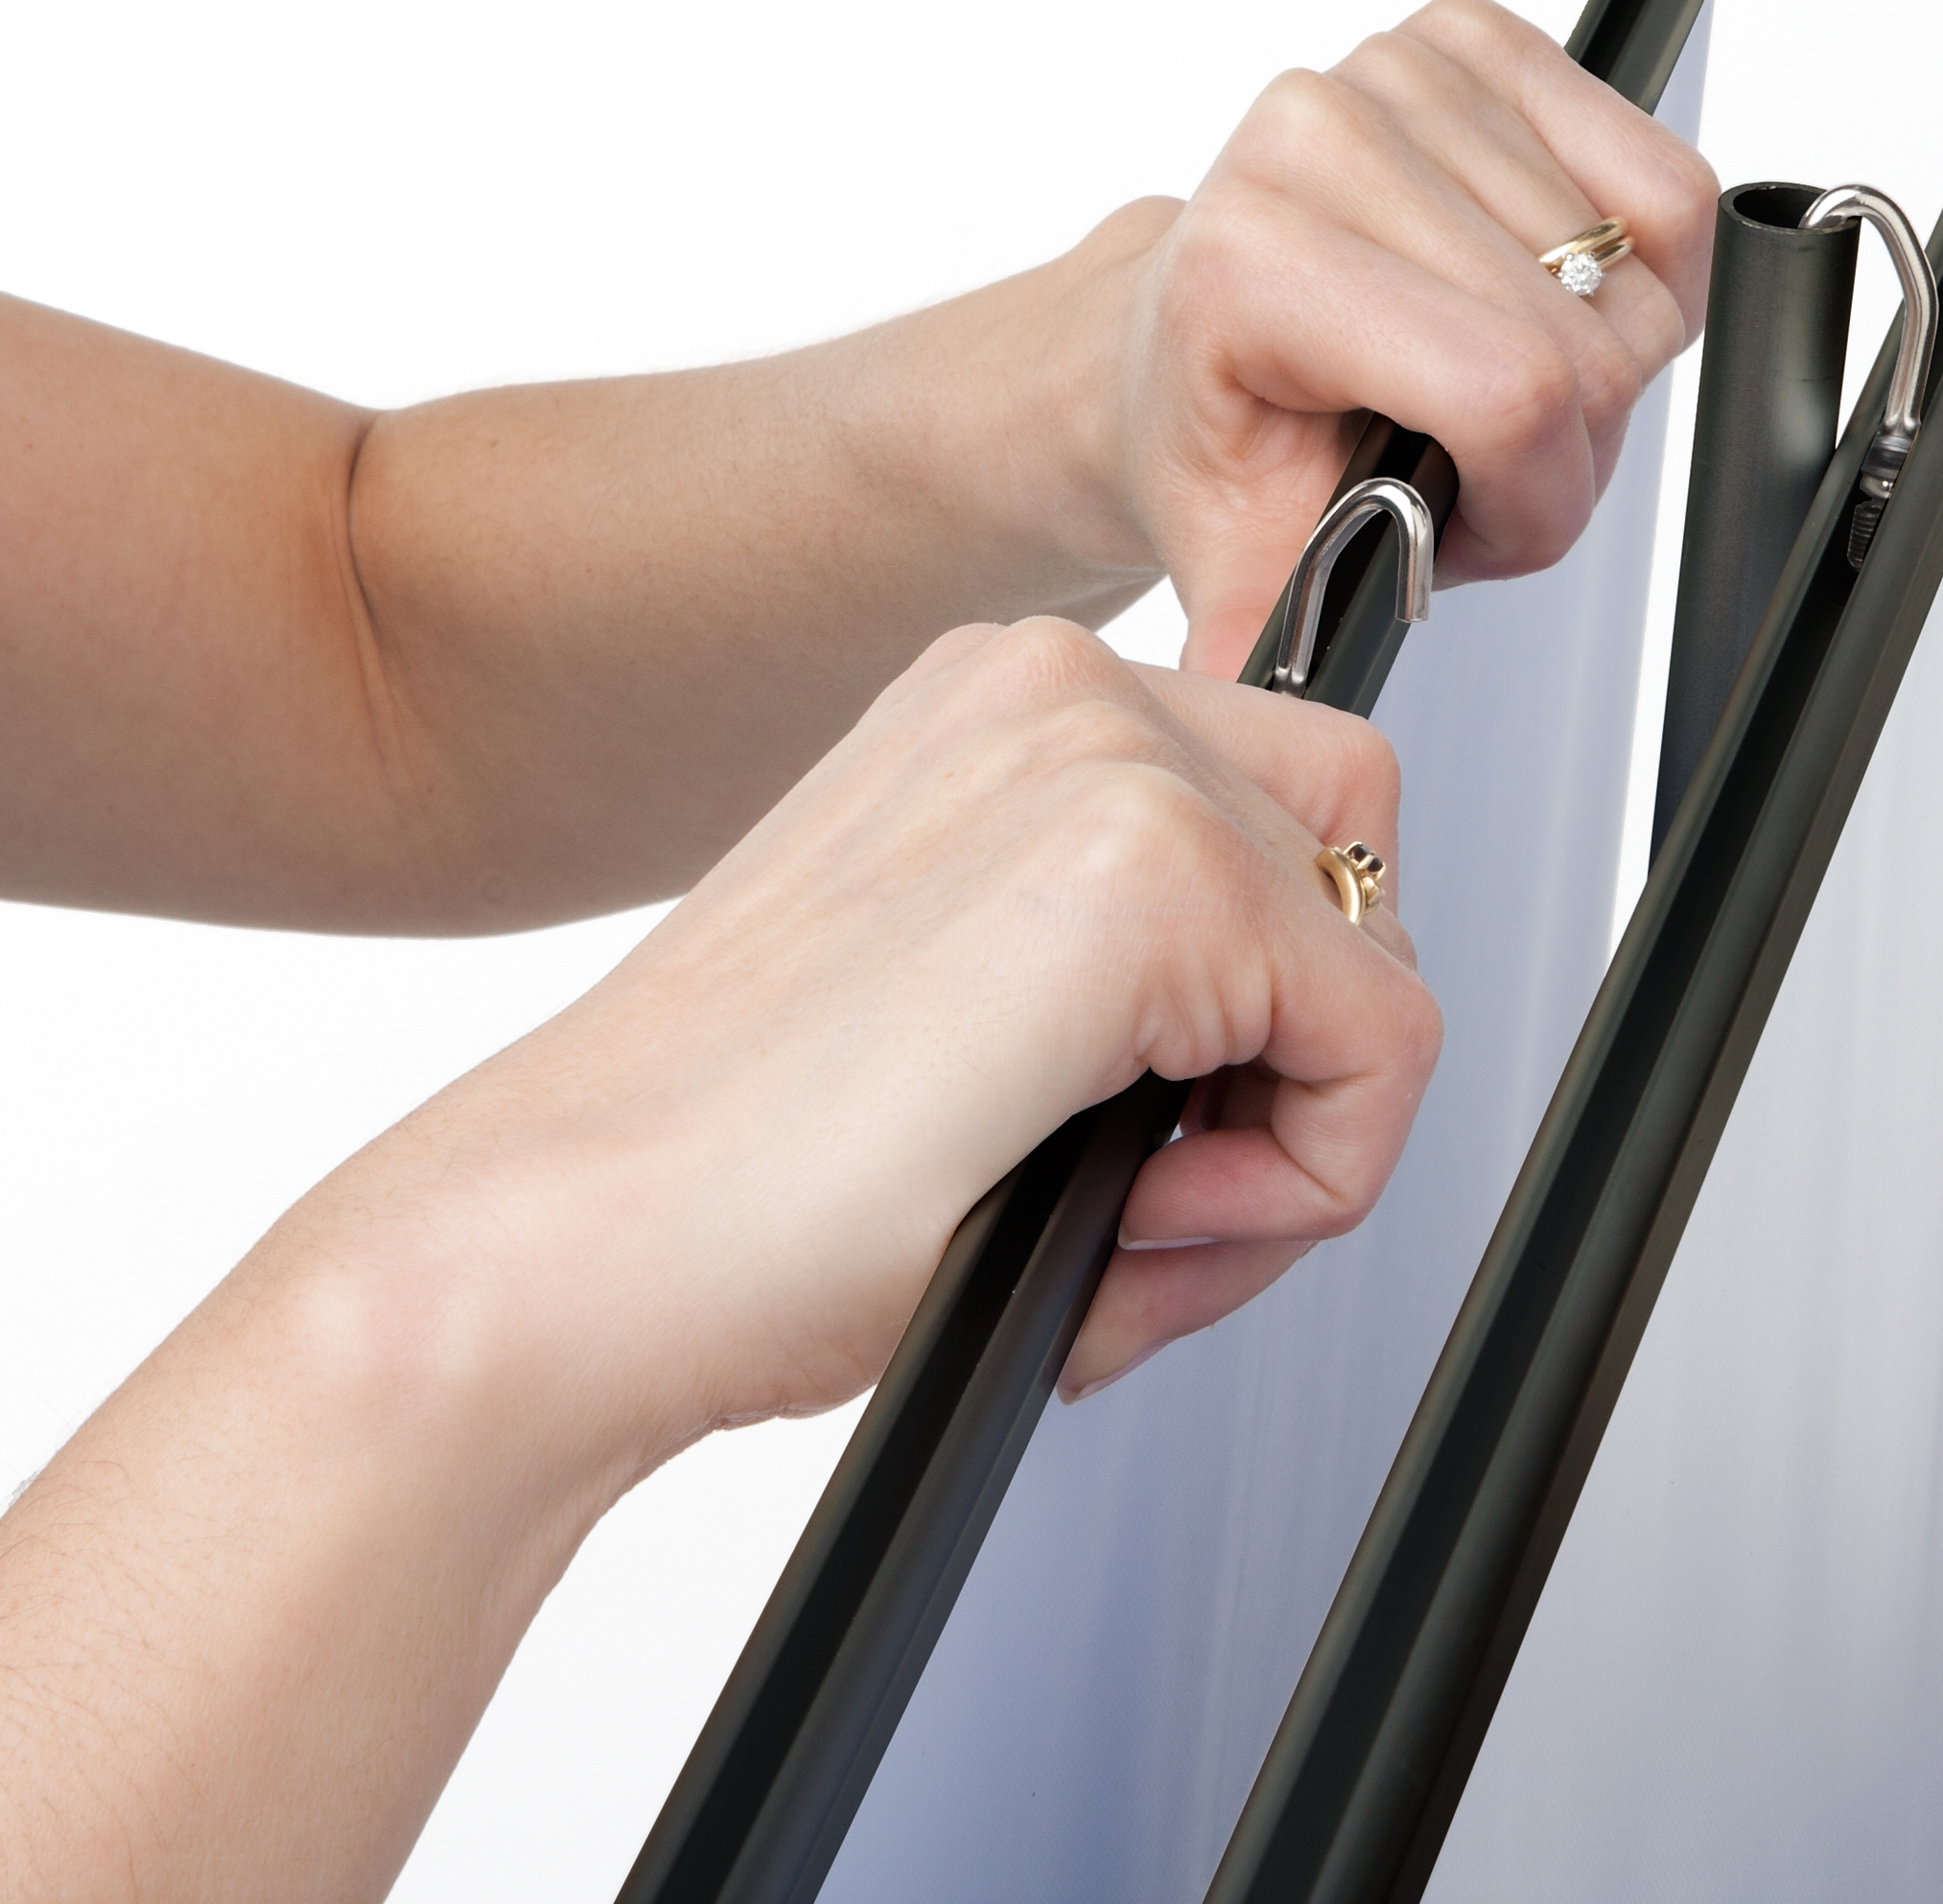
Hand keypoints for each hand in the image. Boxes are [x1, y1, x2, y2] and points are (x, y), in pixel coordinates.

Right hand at [303, 614, 1435, 1466]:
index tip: (1145, 1143)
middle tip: (1150, 1204)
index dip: (1257, 1019)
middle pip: (1359, 873)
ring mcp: (1113, 764)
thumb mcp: (967, 1003)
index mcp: (1008, 701)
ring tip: (1111, 1238)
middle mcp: (1064, 689)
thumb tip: (1301, 1038)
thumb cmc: (725, 1180)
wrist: (559, 1252)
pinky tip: (1121, 1235)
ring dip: (1283, 1154)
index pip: (1288, 817)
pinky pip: (1384, 1053)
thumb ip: (1131, 966)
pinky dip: (1297, 1193)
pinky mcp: (1154, 877)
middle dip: (1294, 1073)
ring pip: (1379, 974)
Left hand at [1074, 0, 1719, 679]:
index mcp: (1252, 254)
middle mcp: (1318, 132)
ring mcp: (1400, 69)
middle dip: (1569, 450)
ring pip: (1639, 268)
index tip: (1487, 527)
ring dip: (1603, 365)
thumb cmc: (1224, 421)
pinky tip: (1548, 297)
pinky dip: (1642, 266)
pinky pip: (1662, 179)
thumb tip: (1270, 685)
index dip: (1538, 496)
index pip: (1510, 388)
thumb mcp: (1235, 550)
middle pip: (1588, 342)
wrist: (1182, 323)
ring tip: (1493, 388)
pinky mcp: (1476, 40)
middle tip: (1481, 467)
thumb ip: (1274, 622)